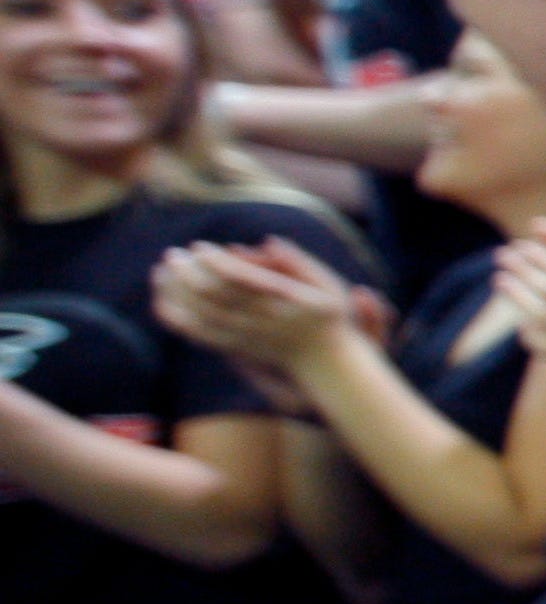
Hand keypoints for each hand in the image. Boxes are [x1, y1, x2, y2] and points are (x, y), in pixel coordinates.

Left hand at [151, 235, 363, 382]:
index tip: (198, 247)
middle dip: (187, 274)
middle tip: (171, 254)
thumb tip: (268, 241)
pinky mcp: (233, 347)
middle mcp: (260, 320)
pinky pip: (198, 334)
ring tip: (159, 272)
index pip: (240, 280)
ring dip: (176, 294)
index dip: (214, 263)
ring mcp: (245, 336)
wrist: (324, 362)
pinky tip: (161, 301)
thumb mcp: (329, 286)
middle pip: (213, 296)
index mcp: (282, 302)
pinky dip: (176, 319)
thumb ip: (299, 263)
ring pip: (200, 315)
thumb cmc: (326, 317)